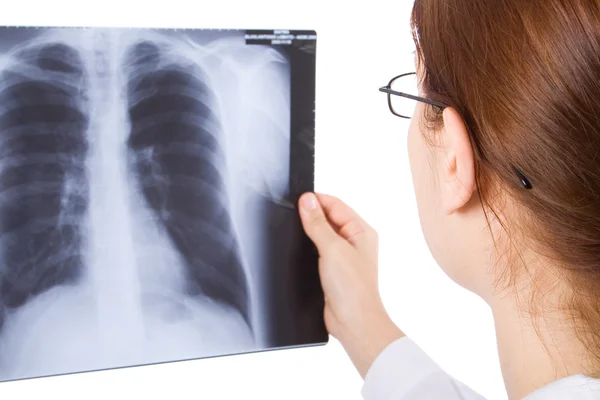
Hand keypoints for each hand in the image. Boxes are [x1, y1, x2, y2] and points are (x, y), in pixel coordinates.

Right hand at [298, 192, 404, 377]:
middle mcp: (353, 242)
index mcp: (361, 231)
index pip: (336, 205)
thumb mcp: (332, 249)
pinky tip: (296, 250)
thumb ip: (318, 223)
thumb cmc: (353, 289)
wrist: (353, 322)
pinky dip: (306, 249)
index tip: (297, 199)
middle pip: (327, 218)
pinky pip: (316, 251)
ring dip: (307, 233)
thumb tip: (307, 201)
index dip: (317, 201)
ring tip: (293, 232)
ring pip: (320, 235)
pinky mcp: (331, 270)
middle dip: (310, 216)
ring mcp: (342, 256)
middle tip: (291, 215)